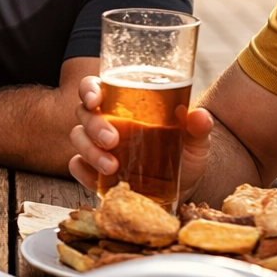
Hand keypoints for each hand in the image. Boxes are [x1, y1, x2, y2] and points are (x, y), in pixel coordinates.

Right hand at [67, 74, 214, 193]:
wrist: (184, 188)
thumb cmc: (184, 154)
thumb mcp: (195, 140)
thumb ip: (198, 127)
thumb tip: (200, 116)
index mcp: (123, 104)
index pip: (95, 88)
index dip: (89, 90)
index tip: (96, 99)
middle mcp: (105, 122)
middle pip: (83, 114)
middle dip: (94, 125)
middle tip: (113, 140)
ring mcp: (97, 147)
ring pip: (77, 139)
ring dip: (90, 151)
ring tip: (112, 167)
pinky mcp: (94, 172)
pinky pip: (77, 168)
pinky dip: (83, 172)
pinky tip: (99, 179)